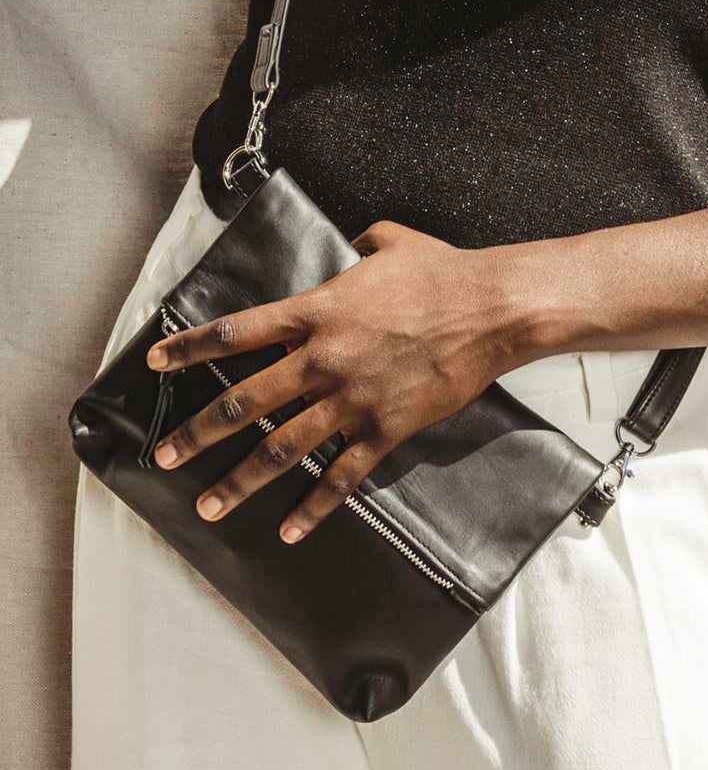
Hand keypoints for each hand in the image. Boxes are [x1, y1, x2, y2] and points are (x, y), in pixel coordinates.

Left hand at [146, 220, 518, 543]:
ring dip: (241, 480)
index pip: (237, 332)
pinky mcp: (385, 428)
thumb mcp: (391, 241)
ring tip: (209, 505)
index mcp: (317, 311)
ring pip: (282, 447)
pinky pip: (341, 475)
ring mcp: (352, 398)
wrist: (490, 308)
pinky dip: (314, 505)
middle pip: (244, 400)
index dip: (190, 347)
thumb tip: (352, 242)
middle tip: (165, 456)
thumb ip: (360, 243)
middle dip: (198, 432)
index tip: (155, 363)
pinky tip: (290, 529)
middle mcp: (323, 359)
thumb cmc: (443, 271)